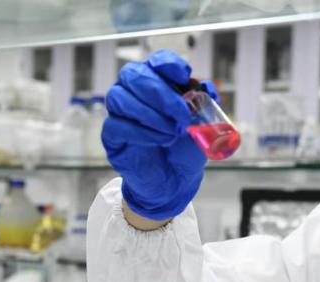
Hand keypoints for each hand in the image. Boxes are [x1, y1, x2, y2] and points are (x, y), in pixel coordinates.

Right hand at [101, 49, 218, 220]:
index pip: (155, 62)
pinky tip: (159, 140)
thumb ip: (207, 105)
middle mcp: (135, 93)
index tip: (184, 75)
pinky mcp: (111, 136)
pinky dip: (141, 132)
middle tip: (181, 114)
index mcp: (158, 84)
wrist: (176, 180)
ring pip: (119, 97)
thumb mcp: (204, 126)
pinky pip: (116, 125)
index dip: (167, 64)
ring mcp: (120, 113)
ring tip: (172, 132)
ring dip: (150, 114)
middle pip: (133, 75)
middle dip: (160, 92)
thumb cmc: (185, 149)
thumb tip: (207, 86)